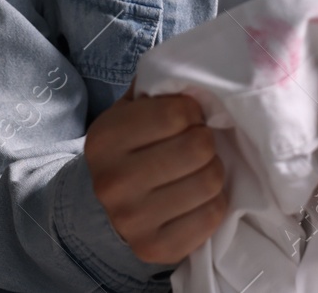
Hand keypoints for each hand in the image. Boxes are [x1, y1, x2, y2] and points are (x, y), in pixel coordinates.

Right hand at [82, 76, 228, 264]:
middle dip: (205, 141)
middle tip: (197, 143)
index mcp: (106, 139)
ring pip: (210, 182)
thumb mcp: (132, 110)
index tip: (188, 117)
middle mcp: (113, 182)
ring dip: (212, 171)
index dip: (193, 111)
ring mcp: (132, 220)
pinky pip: (212, 216)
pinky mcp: (155, 249)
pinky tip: (197, 197)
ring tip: (198, 169)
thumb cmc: (132, 147)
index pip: (178, 112)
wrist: (104, 207)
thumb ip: (158, 86)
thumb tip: (200, 69)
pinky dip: (213, 203)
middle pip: (198, 147)